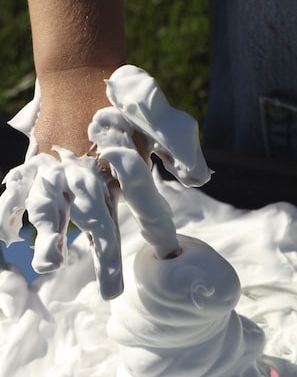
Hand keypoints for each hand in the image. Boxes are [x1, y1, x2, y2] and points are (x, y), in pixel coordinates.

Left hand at [0, 65, 211, 298]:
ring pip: (62, 216)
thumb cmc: (124, 104)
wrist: (82, 83)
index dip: (159, 232)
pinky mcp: (39, 174)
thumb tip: (197, 178)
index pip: (149, 211)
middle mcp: (98, 191)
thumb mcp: (157, 117)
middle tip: (112, 293)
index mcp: (128, 183)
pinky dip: (10, 212)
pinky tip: (6, 230)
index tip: (167, 255)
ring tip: (47, 263)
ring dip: (55, 238)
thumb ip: (178, 144)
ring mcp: (67, 185)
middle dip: (107, 259)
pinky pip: (23, 196)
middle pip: (105, 228)